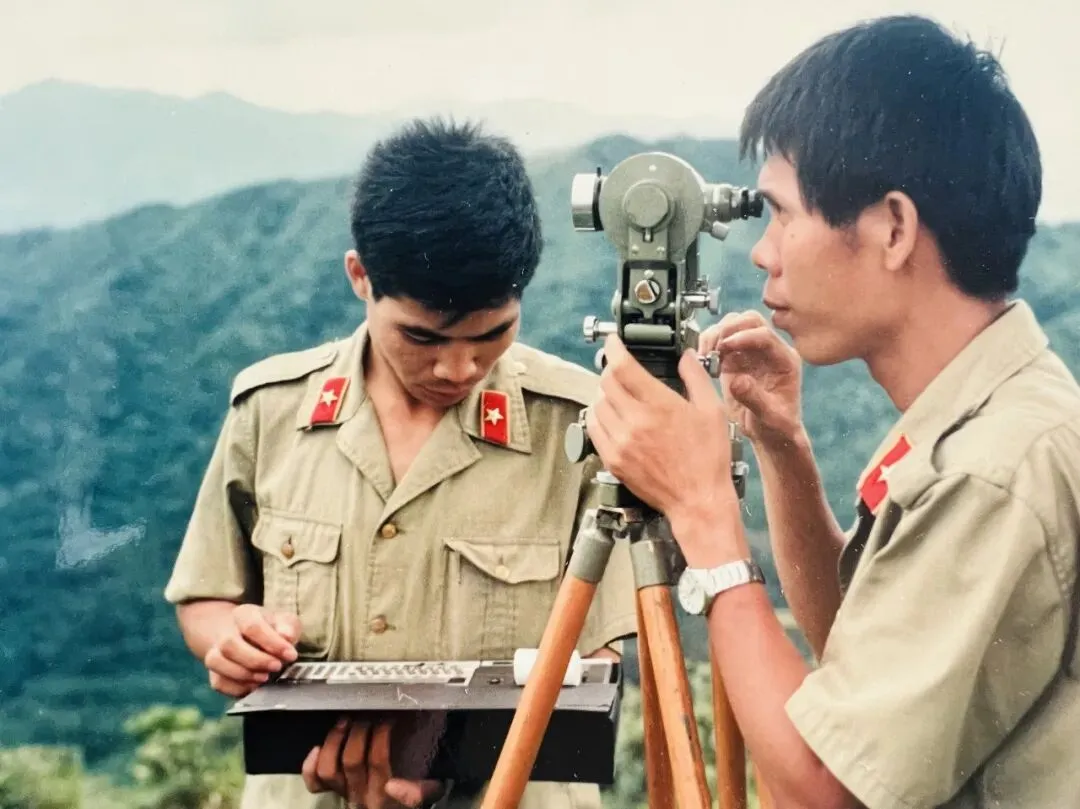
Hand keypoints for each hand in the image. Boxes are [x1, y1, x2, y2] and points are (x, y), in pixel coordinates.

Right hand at [203, 604, 298, 696]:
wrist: (252, 638)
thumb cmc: (272, 630)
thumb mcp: (285, 622)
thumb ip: (288, 628)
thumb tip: (286, 637)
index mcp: (244, 615)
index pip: (252, 626)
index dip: (272, 642)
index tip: (290, 654)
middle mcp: (225, 632)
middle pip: (229, 645)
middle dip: (255, 660)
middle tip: (277, 666)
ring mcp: (217, 652)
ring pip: (216, 662)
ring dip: (243, 674)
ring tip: (265, 677)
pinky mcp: (214, 672)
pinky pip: (218, 682)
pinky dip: (237, 687)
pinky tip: (254, 686)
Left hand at [302, 715, 445, 807]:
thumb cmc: (413, 796)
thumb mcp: (428, 794)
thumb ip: (418, 792)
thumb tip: (394, 786)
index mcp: (384, 795)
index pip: (378, 761)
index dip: (380, 735)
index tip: (389, 719)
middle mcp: (361, 795)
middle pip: (352, 760)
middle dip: (358, 731)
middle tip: (367, 715)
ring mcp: (343, 794)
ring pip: (329, 768)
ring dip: (335, 741)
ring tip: (345, 722)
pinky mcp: (332, 792)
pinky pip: (315, 783)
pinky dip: (310, 765)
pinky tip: (318, 747)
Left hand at [585, 334, 738, 530]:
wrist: (698, 501)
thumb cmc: (708, 460)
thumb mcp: (712, 412)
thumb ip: (696, 378)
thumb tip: (687, 357)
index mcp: (659, 406)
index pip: (623, 367)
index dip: (614, 349)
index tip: (614, 342)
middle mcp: (635, 422)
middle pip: (606, 382)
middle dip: (611, 370)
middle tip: (620, 369)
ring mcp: (621, 443)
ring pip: (597, 405)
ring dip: (604, 394)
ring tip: (617, 394)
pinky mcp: (613, 460)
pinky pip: (594, 429)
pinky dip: (599, 417)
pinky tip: (611, 417)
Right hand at [700, 310, 802, 450]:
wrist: (770, 436)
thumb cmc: (778, 427)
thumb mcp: (770, 417)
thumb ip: (755, 399)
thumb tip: (737, 381)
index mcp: (785, 360)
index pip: (765, 335)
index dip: (744, 337)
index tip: (725, 347)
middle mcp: (769, 352)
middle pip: (750, 321)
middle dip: (729, 329)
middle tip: (714, 348)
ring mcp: (751, 353)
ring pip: (733, 326)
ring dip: (716, 334)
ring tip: (707, 354)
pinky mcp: (734, 360)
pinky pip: (720, 340)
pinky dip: (708, 344)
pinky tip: (705, 360)